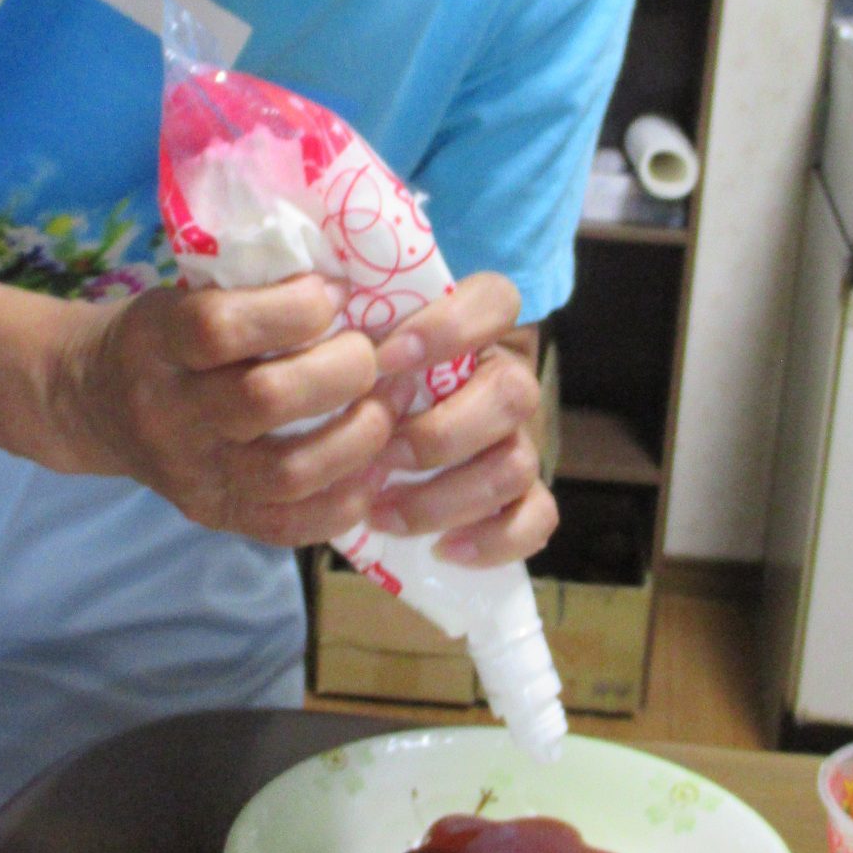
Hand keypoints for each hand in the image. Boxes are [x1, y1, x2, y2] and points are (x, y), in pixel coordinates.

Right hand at [55, 274, 404, 545]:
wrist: (91, 401)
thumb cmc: (162, 335)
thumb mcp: (185, 294)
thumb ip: (253, 292)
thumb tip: (355, 287)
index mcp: (156, 343)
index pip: (224, 327)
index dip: (296, 308)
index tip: (334, 293)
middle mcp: (168, 414)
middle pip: (267, 399)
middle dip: (345, 370)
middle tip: (375, 354)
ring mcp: (191, 473)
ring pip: (290, 470)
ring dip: (361, 436)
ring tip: (388, 406)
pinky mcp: (213, 514)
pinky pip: (290, 526)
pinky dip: (346, 500)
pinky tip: (374, 466)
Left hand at [363, 271, 556, 568]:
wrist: (383, 433)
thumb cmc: (369, 381)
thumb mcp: (363, 344)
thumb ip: (354, 331)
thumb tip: (315, 329)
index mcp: (477, 330)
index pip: (497, 301)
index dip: (450, 328)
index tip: (385, 357)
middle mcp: (505, 381)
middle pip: (513, 395)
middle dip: (440, 433)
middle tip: (379, 454)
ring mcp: (518, 440)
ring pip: (517, 464)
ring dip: (446, 495)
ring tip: (383, 512)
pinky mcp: (522, 496)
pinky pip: (536, 519)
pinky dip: (494, 540)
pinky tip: (442, 550)